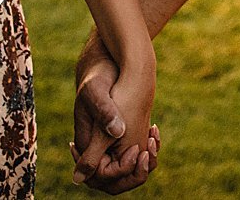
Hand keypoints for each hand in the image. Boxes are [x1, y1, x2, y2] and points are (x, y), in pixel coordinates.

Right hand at [71, 36, 160, 191]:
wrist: (103, 61)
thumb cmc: (98, 74)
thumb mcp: (98, 92)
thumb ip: (104, 112)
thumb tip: (115, 133)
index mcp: (85, 141)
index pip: (99, 176)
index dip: (120, 171)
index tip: (136, 150)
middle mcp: (94, 145)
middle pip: (111, 179)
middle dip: (133, 172)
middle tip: (149, 151)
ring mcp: (106, 140)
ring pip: (123, 167)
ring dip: (141, 161)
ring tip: (153, 139)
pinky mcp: (118, 132)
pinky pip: (130, 153)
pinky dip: (144, 149)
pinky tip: (154, 133)